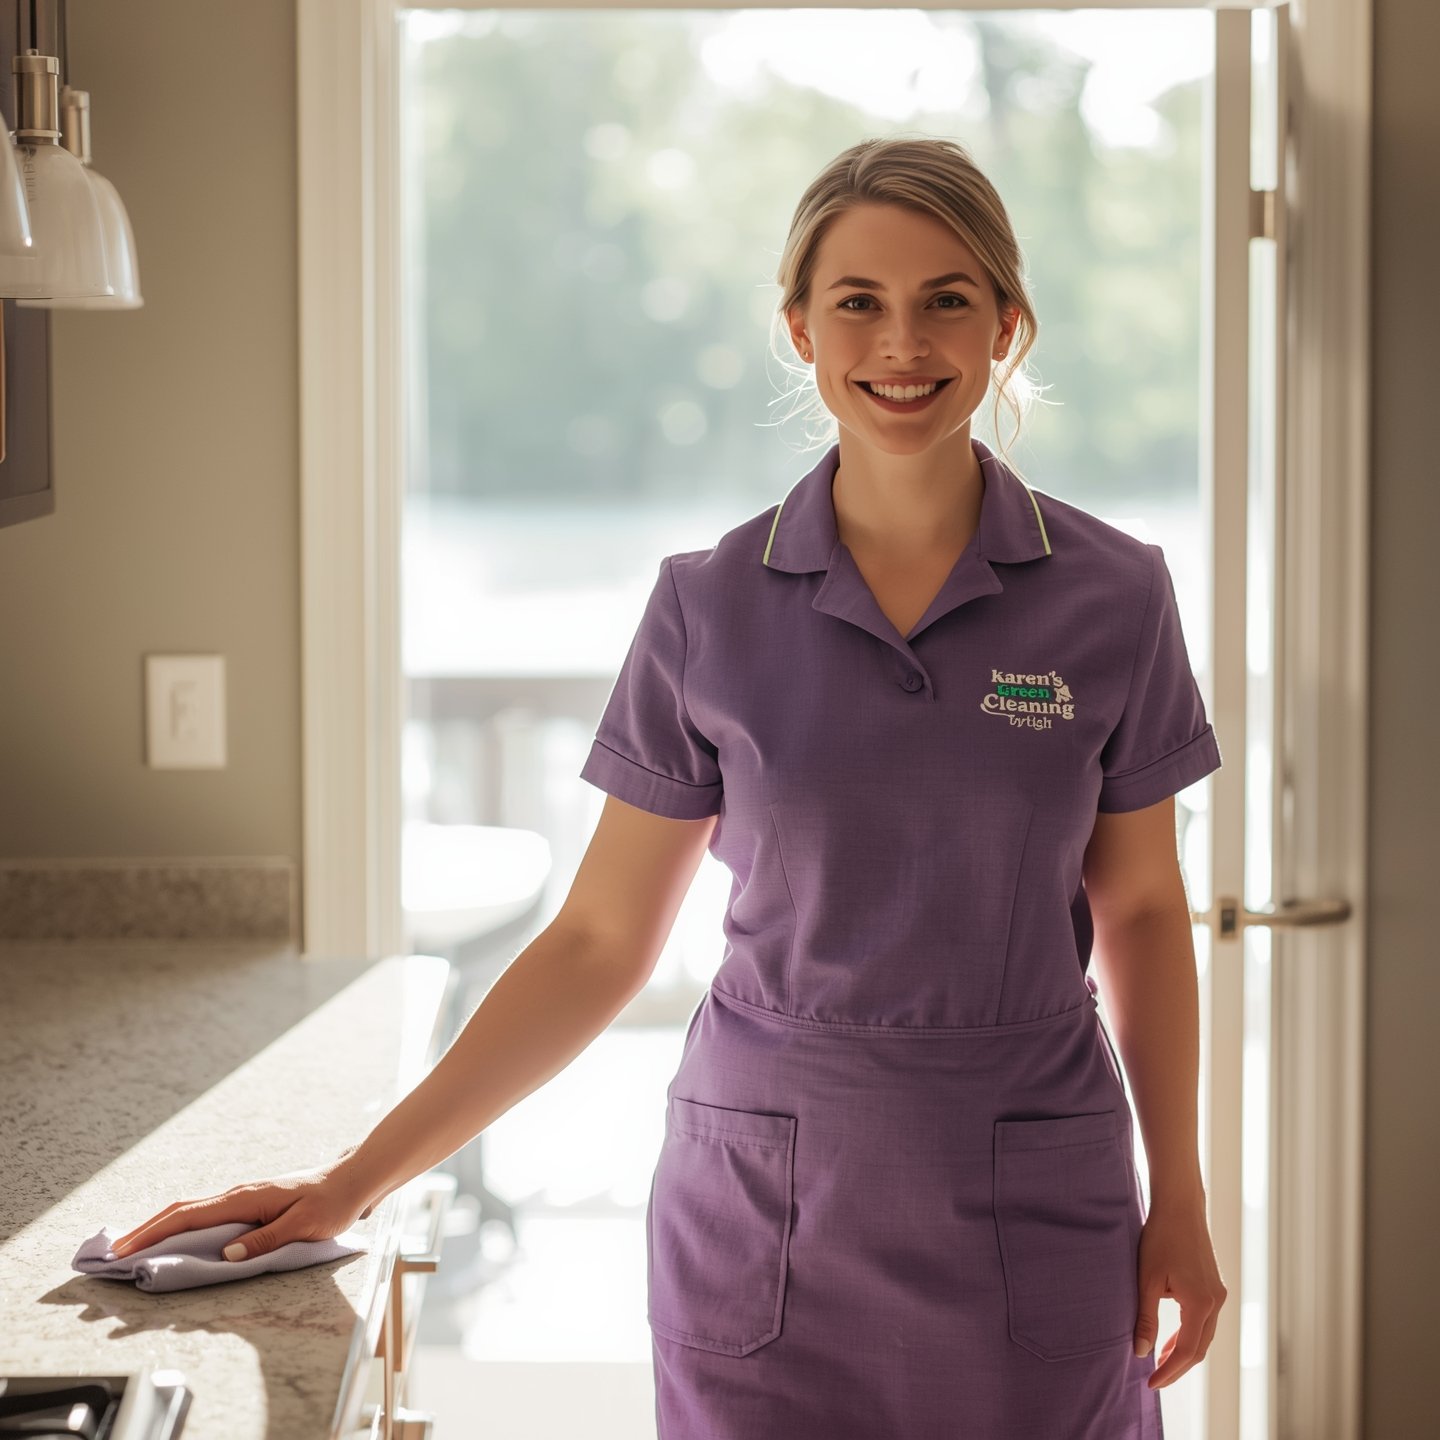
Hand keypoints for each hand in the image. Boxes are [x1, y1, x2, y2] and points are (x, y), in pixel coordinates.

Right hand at [107, 1145, 376, 1262]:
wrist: (352, 1180)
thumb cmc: (331, 1203)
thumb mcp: (303, 1226)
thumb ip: (265, 1241)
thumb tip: (226, 1255)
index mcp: (245, 1198)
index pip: (189, 1216)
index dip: (153, 1233)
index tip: (123, 1250)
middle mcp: (238, 1194)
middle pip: (181, 1211)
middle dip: (145, 1231)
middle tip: (112, 1254)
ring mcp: (241, 1198)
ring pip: (191, 1213)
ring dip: (160, 1229)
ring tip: (132, 1249)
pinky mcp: (248, 1204)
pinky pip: (206, 1216)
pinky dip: (182, 1227)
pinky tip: (173, 1241)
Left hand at [1133, 1197, 1227, 1388]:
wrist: (1180, 1206)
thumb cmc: (1161, 1238)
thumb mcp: (1147, 1279)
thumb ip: (1145, 1318)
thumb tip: (1141, 1352)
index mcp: (1200, 1304)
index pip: (1186, 1351)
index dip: (1168, 1371)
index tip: (1150, 1383)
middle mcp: (1216, 1303)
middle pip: (1199, 1348)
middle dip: (1177, 1367)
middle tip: (1154, 1378)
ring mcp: (1218, 1294)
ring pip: (1204, 1336)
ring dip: (1184, 1352)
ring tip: (1160, 1361)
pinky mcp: (1214, 1286)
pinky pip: (1205, 1322)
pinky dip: (1190, 1335)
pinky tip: (1173, 1337)